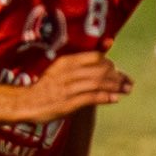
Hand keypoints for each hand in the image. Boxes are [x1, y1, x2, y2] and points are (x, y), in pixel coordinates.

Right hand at [15, 53, 130, 122]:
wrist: (26, 102)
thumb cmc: (45, 87)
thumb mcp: (60, 69)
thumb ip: (79, 63)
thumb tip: (103, 52)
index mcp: (67, 61)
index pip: (96, 57)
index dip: (110, 64)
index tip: (118, 71)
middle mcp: (69, 72)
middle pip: (101, 70)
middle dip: (118, 76)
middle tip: (129, 82)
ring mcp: (68, 87)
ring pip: (99, 83)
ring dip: (116, 87)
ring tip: (127, 90)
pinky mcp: (68, 103)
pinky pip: (91, 97)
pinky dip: (105, 97)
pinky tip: (115, 99)